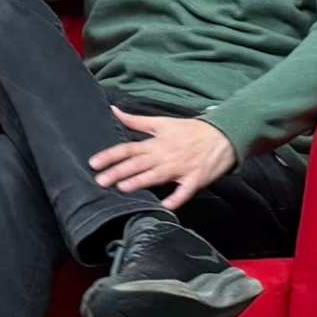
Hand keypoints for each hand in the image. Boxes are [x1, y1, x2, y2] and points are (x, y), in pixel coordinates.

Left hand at [90, 108, 234, 209]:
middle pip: (138, 164)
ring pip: (157, 176)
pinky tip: (166, 205)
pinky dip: (177, 198)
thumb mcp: (162, 122)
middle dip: (118, 172)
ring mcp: (180, 168)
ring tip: (123, 188)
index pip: (128, 149)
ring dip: (141, 181)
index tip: (94, 163)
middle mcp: (165, 155)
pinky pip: (185, 190)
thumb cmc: (190, 130)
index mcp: (156, 142)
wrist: (222, 135)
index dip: (110, 156)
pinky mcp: (195, 179)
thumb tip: (114, 111)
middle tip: (100, 180)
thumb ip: (136, 121)